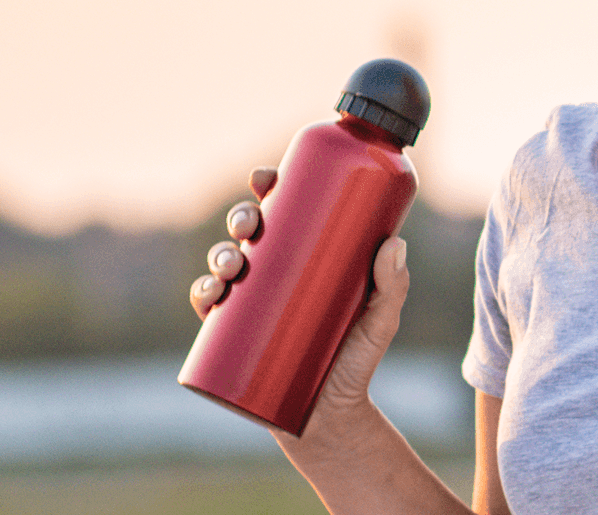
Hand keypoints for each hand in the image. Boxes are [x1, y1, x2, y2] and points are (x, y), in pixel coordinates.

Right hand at [185, 167, 410, 441]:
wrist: (330, 420)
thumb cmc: (356, 363)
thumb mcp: (380, 323)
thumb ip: (392, 287)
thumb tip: (395, 243)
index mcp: (305, 255)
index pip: (282, 210)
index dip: (267, 187)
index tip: (266, 178)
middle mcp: (273, 273)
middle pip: (249, 231)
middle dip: (241, 217)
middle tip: (251, 225)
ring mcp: (250, 303)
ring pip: (224, 263)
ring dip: (219, 253)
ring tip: (234, 263)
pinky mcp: (233, 336)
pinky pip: (208, 307)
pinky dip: (202, 294)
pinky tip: (210, 292)